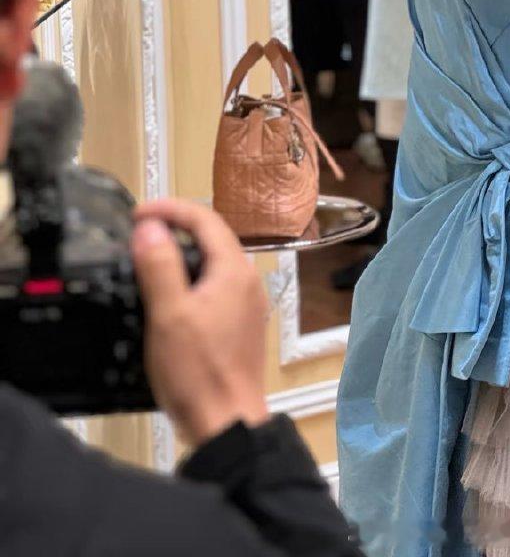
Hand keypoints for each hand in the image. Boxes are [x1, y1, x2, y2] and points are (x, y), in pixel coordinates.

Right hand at [131, 197, 269, 447]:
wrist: (228, 424)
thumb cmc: (198, 371)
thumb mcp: (169, 315)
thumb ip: (160, 267)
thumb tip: (150, 226)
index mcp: (234, 270)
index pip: (205, 219)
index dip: (170, 209)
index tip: (137, 214)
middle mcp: (248, 280)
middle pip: (213, 237)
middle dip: (177, 227)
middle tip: (140, 232)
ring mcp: (247, 304)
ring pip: (215, 262)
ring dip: (184, 254)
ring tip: (149, 259)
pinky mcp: (241, 325)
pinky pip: (216, 286)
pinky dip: (192, 278)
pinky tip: (171, 296)